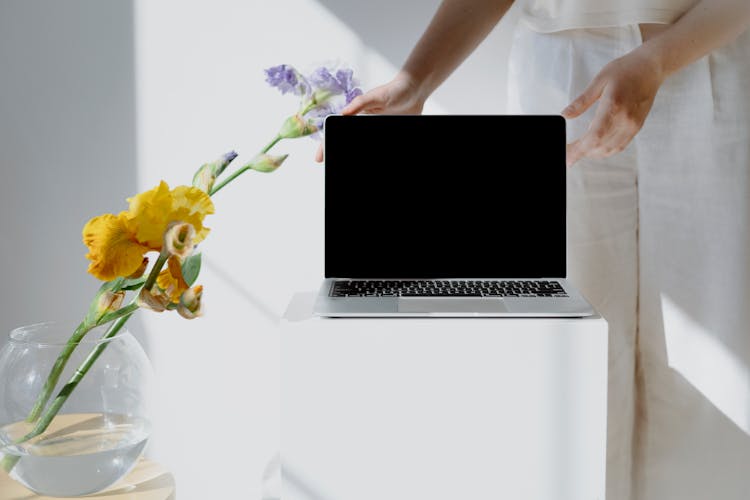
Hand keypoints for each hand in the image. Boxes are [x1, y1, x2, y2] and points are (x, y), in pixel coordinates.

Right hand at [315, 72, 424, 161]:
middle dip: (337, 153)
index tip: (320, 157)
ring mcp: (373, 130)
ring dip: (354, 157)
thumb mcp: (376, 97)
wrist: (415, 92)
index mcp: (355, 114)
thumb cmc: (394, 90)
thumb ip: (360, 103)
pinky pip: (377, 148)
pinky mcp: (384, 134)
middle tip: (332, 166)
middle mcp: (362, 123)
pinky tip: (370, 166)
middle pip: (345, 141)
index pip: (336, 130)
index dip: (326, 144)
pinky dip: (372, 157)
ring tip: (347, 169)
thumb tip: (343, 114)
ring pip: (359, 146)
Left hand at [562, 48, 664, 166]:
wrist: (651, 68)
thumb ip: (582, 101)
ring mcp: (633, 125)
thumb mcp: (599, 80)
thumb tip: (565, 115)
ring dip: (592, 153)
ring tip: (579, 149)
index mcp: (613, 106)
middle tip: (567, 152)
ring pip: (610, 150)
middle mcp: (625, 120)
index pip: (594, 137)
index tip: (567, 158)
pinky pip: (619, 146)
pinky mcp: (637, 127)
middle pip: (600, 147)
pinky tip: (595, 146)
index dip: (578, 151)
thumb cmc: (625, 70)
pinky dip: (605, 150)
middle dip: (581, 153)